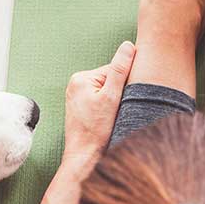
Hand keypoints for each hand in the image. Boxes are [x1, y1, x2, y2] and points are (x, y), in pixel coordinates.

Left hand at [62, 40, 134, 171]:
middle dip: (119, 93)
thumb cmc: (97, 131)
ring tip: (112, 117)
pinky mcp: (80, 109)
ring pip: (106, 92)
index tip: (126, 100)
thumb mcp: (112, 97)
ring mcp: (77, 97)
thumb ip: (120, 70)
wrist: (84, 157)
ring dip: (115, 102)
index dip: (125, 84)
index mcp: (81, 78)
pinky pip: (100, 101)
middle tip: (119, 110)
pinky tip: (108, 120)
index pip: (113, 70)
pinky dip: (108, 109)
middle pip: (109, 80)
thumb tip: (128, 46)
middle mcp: (76, 85)